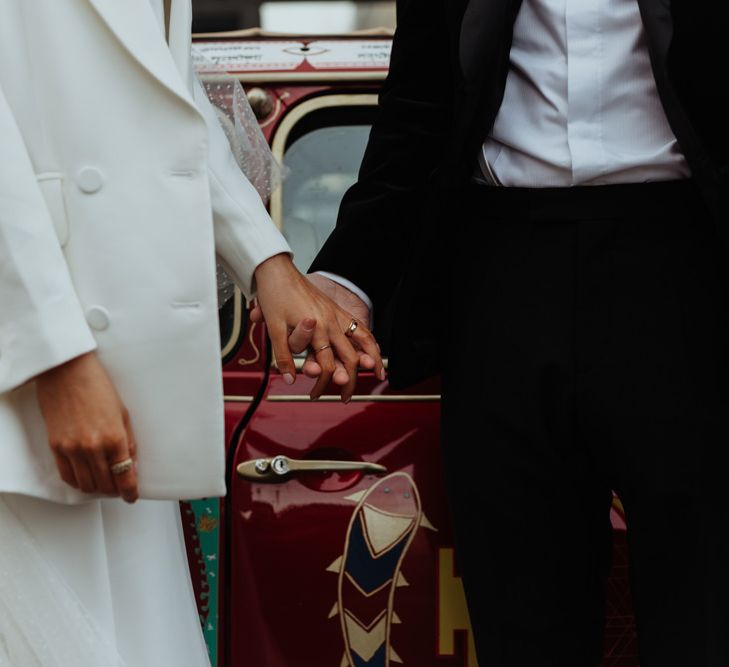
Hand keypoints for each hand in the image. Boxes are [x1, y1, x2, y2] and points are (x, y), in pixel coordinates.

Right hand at [35, 352, 138, 502]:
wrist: (68, 373)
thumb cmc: (98, 388)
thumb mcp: (123, 414)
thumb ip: (128, 443)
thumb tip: (132, 466)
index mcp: (115, 438)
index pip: (124, 476)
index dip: (130, 491)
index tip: (132, 497)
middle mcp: (93, 447)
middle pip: (106, 484)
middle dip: (115, 489)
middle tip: (119, 487)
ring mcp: (72, 449)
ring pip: (86, 485)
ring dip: (97, 488)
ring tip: (104, 482)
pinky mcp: (56, 447)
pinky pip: (67, 476)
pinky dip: (78, 482)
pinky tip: (86, 477)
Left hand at [252, 254, 383, 400]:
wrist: (278, 271)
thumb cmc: (275, 297)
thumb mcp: (274, 329)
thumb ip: (284, 356)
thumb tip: (290, 380)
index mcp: (316, 329)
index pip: (325, 366)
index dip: (321, 384)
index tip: (315, 396)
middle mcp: (331, 323)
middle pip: (349, 358)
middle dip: (349, 381)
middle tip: (345, 398)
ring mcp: (338, 316)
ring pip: (364, 341)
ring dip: (372, 360)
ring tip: (378, 375)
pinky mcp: (339, 311)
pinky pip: (361, 328)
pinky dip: (371, 342)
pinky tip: (374, 352)